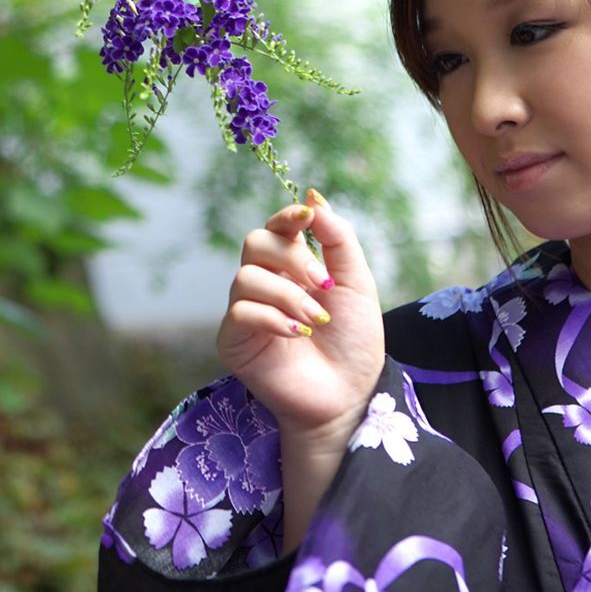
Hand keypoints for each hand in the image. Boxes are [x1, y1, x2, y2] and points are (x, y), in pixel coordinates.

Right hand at [215, 189, 384, 439]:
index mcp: (291, 266)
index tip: (308, 217)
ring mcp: (246, 310)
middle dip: (291, 257)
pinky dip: (271, 318)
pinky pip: (240, 312)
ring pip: (247, 277)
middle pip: (254, 242)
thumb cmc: (354, 342)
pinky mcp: (234, 339)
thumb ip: (339, 240)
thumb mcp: (357, 284)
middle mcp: (264, 282)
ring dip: (287, 294)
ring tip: (314, 319)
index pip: (276, 227)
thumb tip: (314, 197)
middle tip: (321, 283)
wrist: (349, 394)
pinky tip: (296, 334)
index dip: (287, 216)